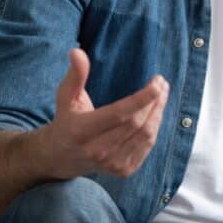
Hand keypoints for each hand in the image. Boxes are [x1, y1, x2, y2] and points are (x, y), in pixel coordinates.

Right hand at [36, 48, 168, 179]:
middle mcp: (97, 150)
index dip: (142, 98)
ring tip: (162, 94)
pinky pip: (147, 146)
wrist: (60, 158)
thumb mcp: (66, 97)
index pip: (119, 114)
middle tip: (162, 83)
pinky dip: (155, 127)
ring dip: (158, 112)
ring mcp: (111, 164)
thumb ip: (75, 75)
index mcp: (82, 131)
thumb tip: (77, 51)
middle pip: (136, 123)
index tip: (158, 82)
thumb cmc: (66, 120)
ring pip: (146, 135)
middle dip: (154, 101)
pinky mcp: (123, 170)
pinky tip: (155, 113)